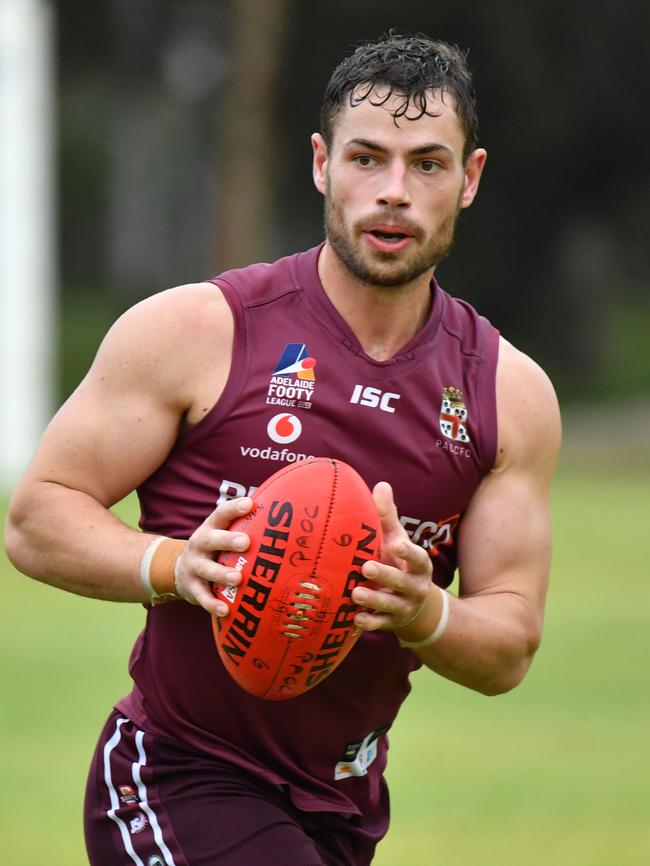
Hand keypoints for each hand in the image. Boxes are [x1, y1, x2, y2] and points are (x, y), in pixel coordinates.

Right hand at [174, 497, 252, 615]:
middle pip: (211, 540)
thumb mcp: (221, 534)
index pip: (221, 514)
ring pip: (206, 569)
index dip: (234, 509)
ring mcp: (194, 567)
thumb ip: (243, 526)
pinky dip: (212, 604)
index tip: (250, 504)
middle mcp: (200, 545)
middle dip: (227, 540)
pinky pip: (202, 597)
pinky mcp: (192, 588)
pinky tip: (225, 610)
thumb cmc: (214, 549)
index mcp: (211, 528)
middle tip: (246, 542)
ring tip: (237, 578)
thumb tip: (278, 515)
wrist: (178, 570)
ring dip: (222, 574)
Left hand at [351, 482, 432, 633]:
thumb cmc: (398, 562)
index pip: (418, 558)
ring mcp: (403, 607)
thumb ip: (388, 517)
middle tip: (366, 567)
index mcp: (417, 565)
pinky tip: (355, 619)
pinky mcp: (391, 622)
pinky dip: (369, 623)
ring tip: (355, 594)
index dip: (410, 552)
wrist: (413, 605)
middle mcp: (414, 587)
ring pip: (390, 605)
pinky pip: (380, 624)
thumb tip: (381, 485)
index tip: (398, 544)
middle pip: (402, 582)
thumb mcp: (396, 540)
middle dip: (386, 575)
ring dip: (373, 599)